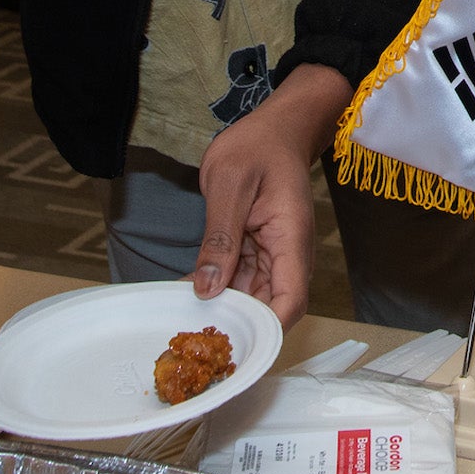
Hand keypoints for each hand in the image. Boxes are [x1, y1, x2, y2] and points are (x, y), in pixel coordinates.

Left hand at [191, 64, 353, 325]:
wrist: (275, 127)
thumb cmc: (257, 146)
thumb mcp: (229, 185)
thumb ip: (220, 238)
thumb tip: (208, 289)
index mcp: (290, 239)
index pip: (290, 301)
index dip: (266, 330)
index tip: (231, 346)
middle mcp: (288, 255)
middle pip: (270, 308)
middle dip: (237, 327)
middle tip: (192, 341)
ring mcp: (274, 255)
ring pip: (253, 298)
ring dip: (224, 311)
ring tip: (184, 322)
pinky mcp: (260, 252)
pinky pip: (241, 281)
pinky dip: (218, 291)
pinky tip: (186, 295)